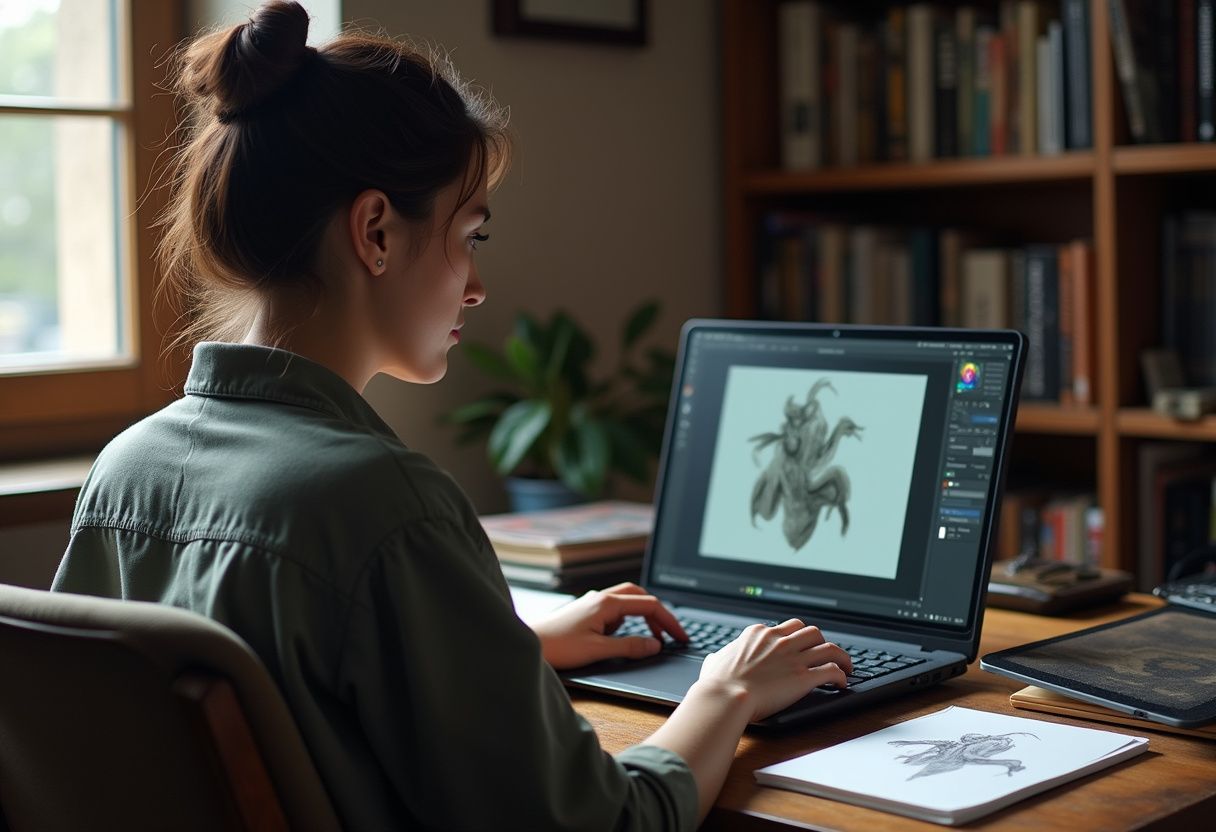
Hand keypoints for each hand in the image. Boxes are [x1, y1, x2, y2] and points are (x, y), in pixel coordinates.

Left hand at [528, 582, 689, 669]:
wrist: (530, 644)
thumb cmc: (558, 647)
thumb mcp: (598, 650)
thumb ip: (629, 646)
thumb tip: (655, 645)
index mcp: (607, 603)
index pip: (649, 605)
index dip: (669, 622)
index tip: (681, 637)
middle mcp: (601, 598)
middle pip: (640, 597)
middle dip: (659, 614)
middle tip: (671, 634)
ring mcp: (593, 603)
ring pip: (627, 601)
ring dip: (643, 616)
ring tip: (652, 638)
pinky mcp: (586, 611)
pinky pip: (615, 610)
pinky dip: (628, 620)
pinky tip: (625, 637)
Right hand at [696, 619, 850, 721]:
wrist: (726, 697)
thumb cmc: (718, 683)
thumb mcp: (714, 661)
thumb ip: (720, 657)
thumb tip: (715, 659)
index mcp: (759, 634)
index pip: (786, 627)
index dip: (796, 637)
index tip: (800, 646)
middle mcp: (779, 641)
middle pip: (811, 631)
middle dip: (820, 642)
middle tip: (824, 653)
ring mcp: (793, 658)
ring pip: (829, 647)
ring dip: (840, 656)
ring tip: (845, 665)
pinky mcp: (803, 677)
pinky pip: (832, 670)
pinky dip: (840, 675)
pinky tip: (842, 682)